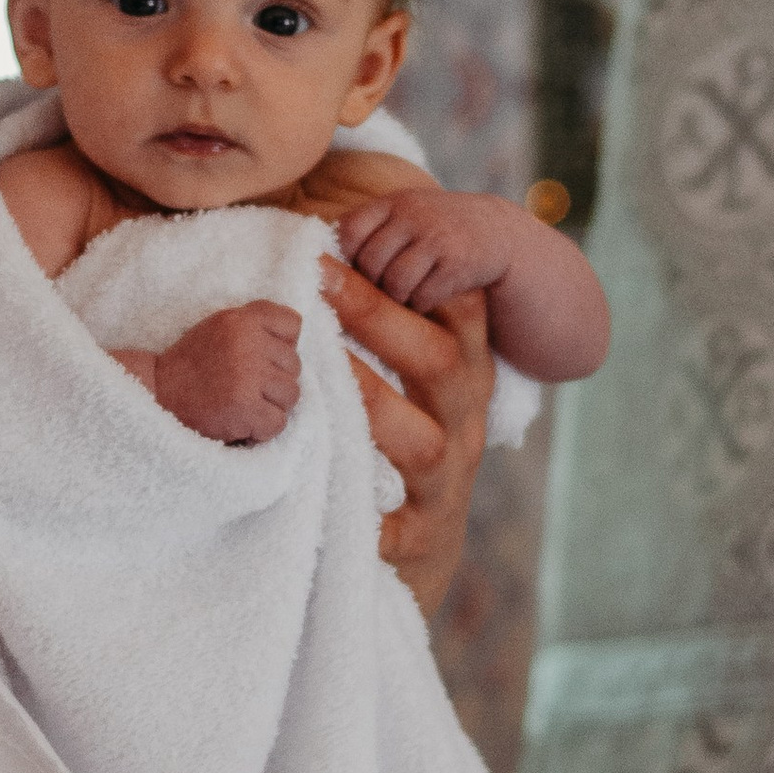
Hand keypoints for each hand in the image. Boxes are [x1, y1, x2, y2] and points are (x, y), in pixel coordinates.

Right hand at [147, 302, 303, 443]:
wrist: (156, 396)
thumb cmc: (191, 366)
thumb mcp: (219, 328)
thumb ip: (254, 327)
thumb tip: (295, 344)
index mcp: (241, 320)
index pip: (292, 324)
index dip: (282, 345)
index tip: (260, 358)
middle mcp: (247, 343)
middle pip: (294, 365)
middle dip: (274, 381)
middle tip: (244, 388)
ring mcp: (247, 376)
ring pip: (292, 395)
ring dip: (271, 406)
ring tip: (243, 405)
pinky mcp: (245, 408)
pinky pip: (278, 423)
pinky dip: (262, 430)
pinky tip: (241, 423)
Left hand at [320, 260, 491, 617]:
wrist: (423, 546)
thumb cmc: (401, 436)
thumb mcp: (408, 376)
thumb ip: (383, 316)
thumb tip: (327, 226)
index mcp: (463, 373)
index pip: (461, 314)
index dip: (420, 276)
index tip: (347, 245)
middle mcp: (464, 422)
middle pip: (442, 365)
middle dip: (379, 320)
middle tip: (318, 284)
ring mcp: (446, 483)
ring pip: (420, 445)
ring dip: (368, 404)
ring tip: (309, 378)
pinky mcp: (418, 538)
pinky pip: (390, 525)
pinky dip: (360, 513)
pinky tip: (310, 487)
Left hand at [337, 187, 520, 312]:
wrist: (496, 231)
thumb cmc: (434, 230)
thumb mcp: (402, 215)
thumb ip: (367, 231)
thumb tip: (321, 266)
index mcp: (392, 202)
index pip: (349, 231)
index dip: (344, 259)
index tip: (351, 274)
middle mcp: (413, 215)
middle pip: (369, 263)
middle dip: (371, 285)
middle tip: (382, 291)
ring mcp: (437, 238)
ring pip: (394, 283)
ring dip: (396, 299)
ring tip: (404, 297)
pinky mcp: (458, 264)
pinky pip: (423, 296)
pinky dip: (420, 304)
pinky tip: (427, 298)